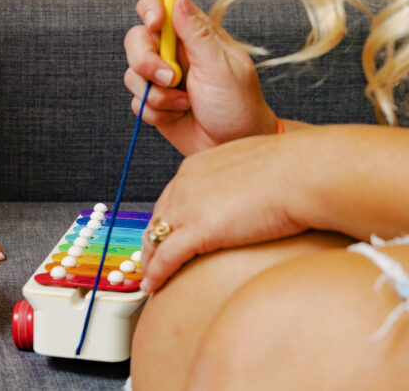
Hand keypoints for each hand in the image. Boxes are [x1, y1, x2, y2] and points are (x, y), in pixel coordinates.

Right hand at [123, 0, 277, 155]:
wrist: (232, 147)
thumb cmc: (238, 107)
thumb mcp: (221, 68)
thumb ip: (198, 33)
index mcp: (195, 35)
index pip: (163, 4)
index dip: (151, 8)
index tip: (155, 25)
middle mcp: (175, 52)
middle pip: (137, 38)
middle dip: (146, 61)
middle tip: (170, 79)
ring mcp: (162, 77)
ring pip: (133, 72)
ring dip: (156, 93)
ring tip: (184, 103)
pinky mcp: (154, 101)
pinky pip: (136, 100)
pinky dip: (155, 111)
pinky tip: (177, 115)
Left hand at [140, 133, 306, 293]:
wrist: (305, 173)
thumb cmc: (296, 171)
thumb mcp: (254, 169)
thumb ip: (241, 182)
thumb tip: (252, 196)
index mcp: (196, 167)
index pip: (171, 199)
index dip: (167, 221)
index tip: (166, 236)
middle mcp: (184, 184)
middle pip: (158, 219)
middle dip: (153, 242)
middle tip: (151, 262)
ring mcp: (187, 206)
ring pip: (156, 239)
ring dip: (150, 262)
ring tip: (150, 280)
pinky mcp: (198, 230)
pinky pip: (167, 257)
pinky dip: (157, 274)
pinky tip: (154, 287)